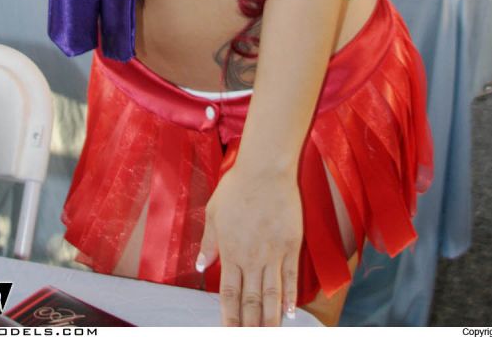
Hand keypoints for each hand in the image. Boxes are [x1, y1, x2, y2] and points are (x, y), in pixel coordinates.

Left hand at [198, 164, 301, 326]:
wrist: (265, 171)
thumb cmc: (237, 187)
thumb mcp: (214, 212)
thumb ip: (209, 242)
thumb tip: (200, 265)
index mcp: (230, 251)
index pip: (229, 293)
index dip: (229, 316)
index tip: (229, 331)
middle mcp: (251, 258)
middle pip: (251, 300)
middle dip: (250, 324)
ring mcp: (273, 254)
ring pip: (271, 295)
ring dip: (269, 319)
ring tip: (269, 334)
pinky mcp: (290, 246)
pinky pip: (291, 277)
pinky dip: (290, 297)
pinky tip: (289, 313)